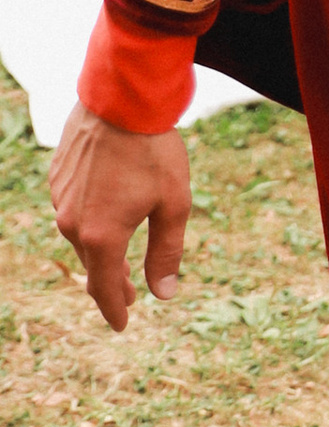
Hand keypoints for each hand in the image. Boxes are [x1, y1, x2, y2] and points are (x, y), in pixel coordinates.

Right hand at [49, 105, 191, 332]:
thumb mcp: (173, 206)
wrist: (122, 100)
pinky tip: (107, 215)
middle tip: (131, 293)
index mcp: (101, 236)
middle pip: (93, 264)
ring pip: (80, 236)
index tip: (122, 326)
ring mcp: (60, 199)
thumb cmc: (154, 151)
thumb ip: (166, 254)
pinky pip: (73, 210)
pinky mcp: (57, 178)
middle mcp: (72, 222)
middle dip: (112, 281)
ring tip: (121, 259)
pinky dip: (90, 221)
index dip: (114, 309)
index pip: (105, 288)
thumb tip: (164, 295)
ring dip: (101, 250)